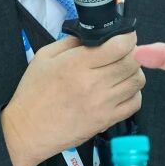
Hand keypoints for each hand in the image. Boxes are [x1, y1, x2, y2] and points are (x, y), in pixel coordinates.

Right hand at [1, 31, 144, 165]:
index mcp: (77, 63)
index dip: (127, 37)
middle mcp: (93, 83)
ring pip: (137, 81)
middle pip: (132, 62)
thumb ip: (71, 42)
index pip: (119, 46)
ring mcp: (102, 104)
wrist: (27, 130)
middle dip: (132, 53)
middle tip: (123, 53)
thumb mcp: (44, 56)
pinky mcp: (106, 121)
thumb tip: (95, 35)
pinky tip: (121, 91)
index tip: (125, 36)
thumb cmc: (33, 92)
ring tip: (121, 72)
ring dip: (133, 72)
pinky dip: (133, 94)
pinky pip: (135, 103)